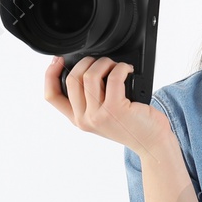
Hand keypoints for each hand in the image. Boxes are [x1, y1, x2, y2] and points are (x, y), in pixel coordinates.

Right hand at [44, 55, 171, 156]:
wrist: (152, 142)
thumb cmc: (131, 124)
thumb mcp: (102, 115)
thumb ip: (89, 99)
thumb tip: (85, 67)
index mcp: (78, 119)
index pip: (51, 96)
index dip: (49, 74)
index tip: (58, 60)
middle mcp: (84, 120)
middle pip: (72, 79)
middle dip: (87, 62)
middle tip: (103, 63)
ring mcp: (98, 115)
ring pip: (90, 75)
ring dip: (104, 63)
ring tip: (116, 66)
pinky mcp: (115, 109)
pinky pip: (113, 77)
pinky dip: (121, 68)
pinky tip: (128, 70)